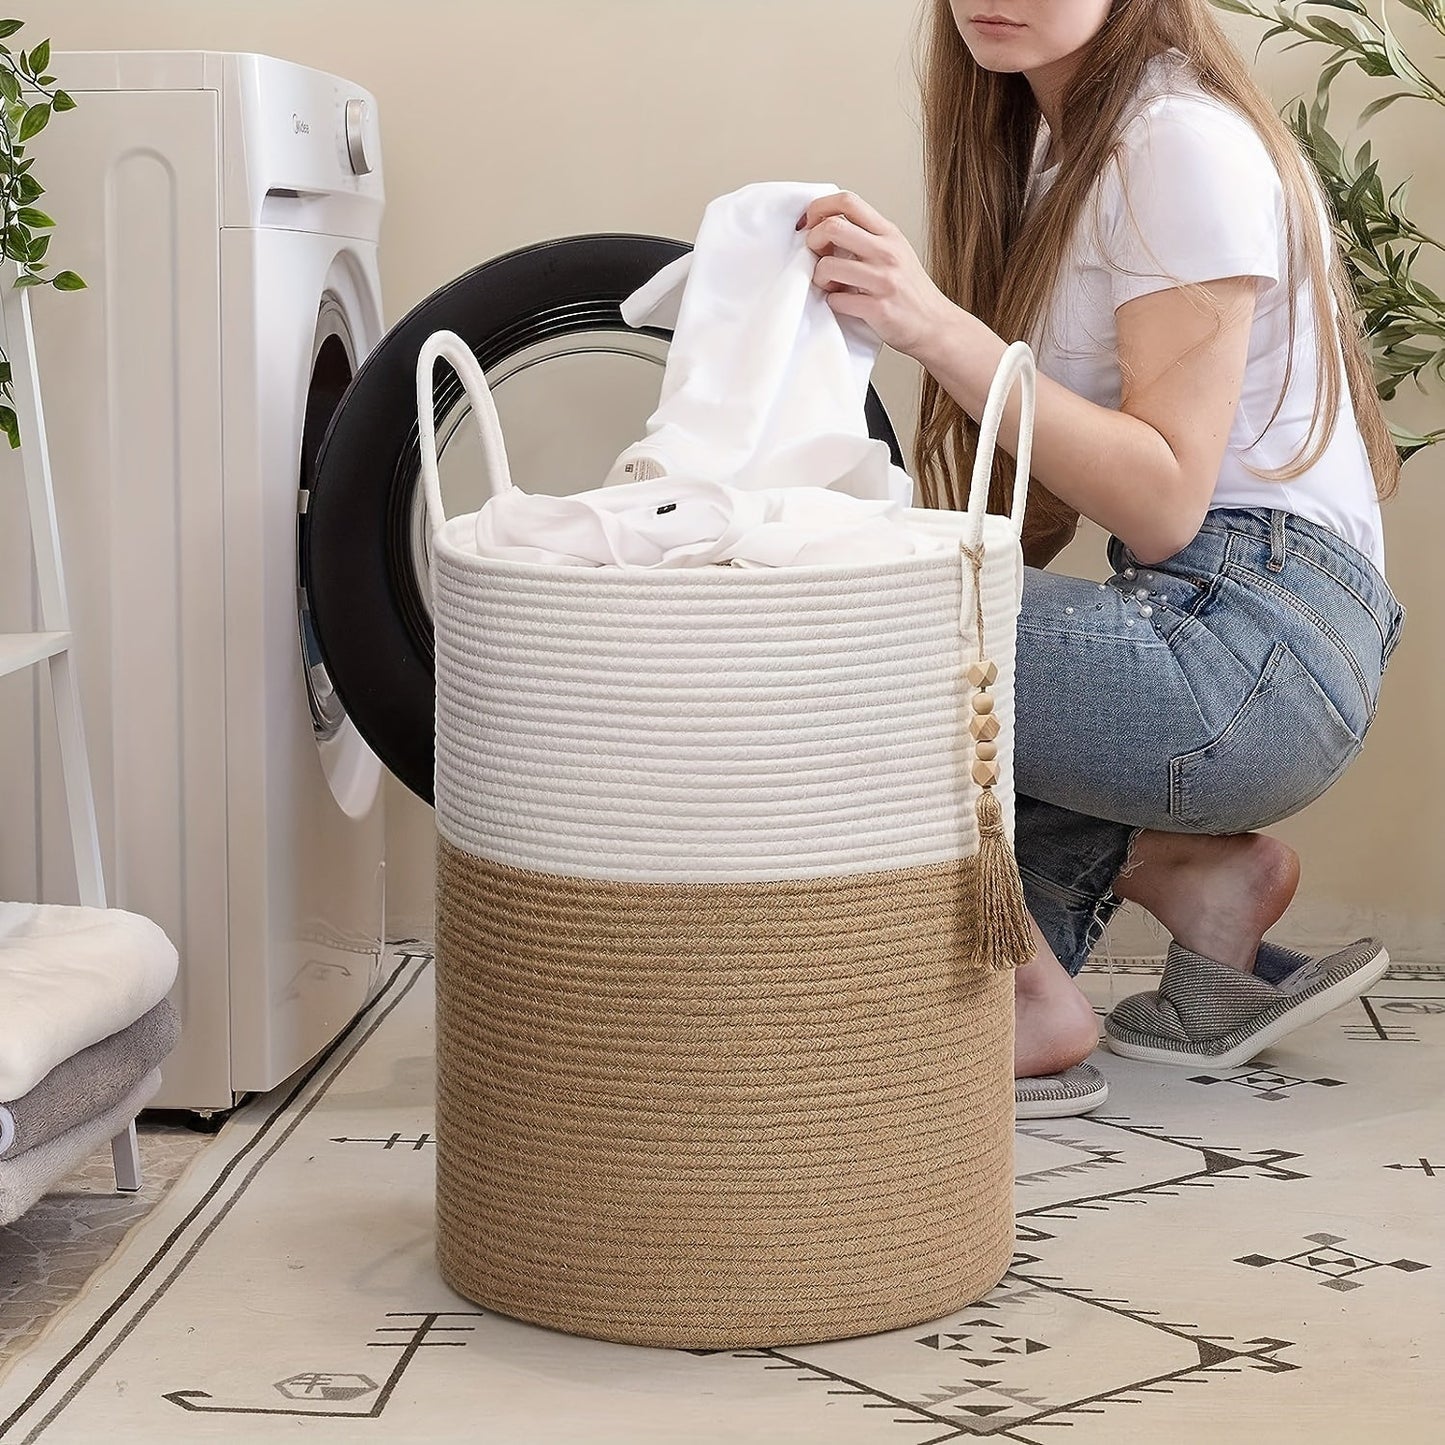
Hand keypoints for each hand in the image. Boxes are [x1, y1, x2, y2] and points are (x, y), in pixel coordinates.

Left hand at [798, 191, 954, 359]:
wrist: (935, 325)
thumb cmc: (911, 292)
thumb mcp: (895, 252)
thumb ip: (866, 238)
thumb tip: (825, 229)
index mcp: (888, 233)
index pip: (848, 201)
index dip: (819, 208)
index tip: (810, 223)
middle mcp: (887, 252)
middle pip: (832, 227)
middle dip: (812, 241)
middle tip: (814, 256)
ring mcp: (883, 280)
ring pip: (828, 266)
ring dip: (819, 277)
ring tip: (829, 285)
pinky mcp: (878, 308)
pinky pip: (837, 300)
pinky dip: (832, 303)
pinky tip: (843, 304)